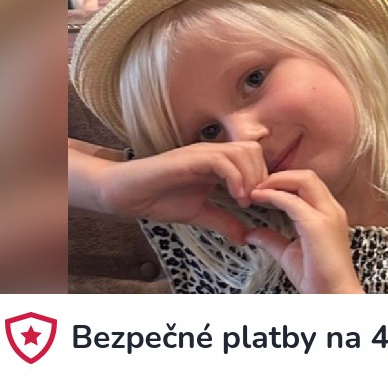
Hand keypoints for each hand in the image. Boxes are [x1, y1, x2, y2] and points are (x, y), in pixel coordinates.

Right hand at [93, 141, 268, 243]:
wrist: (125, 194)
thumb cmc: (158, 199)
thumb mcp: (199, 214)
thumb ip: (222, 221)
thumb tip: (245, 238)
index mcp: (217, 162)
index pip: (254, 157)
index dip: (263, 178)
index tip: (261, 203)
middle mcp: (212, 152)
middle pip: (253, 150)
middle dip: (260, 175)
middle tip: (254, 202)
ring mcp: (200, 153)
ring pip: (241, 151)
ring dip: (250, 176)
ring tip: (244, 201)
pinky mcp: (188, 158)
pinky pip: (221, 160)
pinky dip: (234, 177)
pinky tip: (234, 196)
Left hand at [245, 170, 363, 293]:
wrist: (333, 296)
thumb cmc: (317, 278)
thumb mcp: (289, 253)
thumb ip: (272, 240)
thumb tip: (250, 233)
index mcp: (328, 214)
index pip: (307, 184)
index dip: (284, 182)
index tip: (261, 188)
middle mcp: (332, 209)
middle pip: (307, 175)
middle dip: (279, 175)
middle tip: (256, 184)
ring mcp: (328, 215)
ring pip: (303, 180)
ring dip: (277, 180)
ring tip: (256, 188)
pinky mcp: (317, 225)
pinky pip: (292, 201)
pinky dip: (273, 195)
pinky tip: (258, 198)